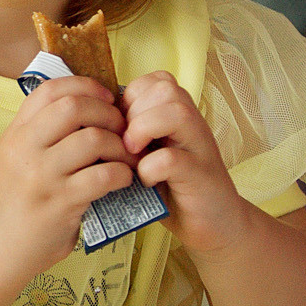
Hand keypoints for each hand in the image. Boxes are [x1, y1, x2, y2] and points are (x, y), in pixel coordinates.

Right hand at [0, 75, 132, 282]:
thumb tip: (87, 106)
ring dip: (120, 146)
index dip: (84, 85)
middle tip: (121, 128)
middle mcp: (25, 149)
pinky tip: (122, 179)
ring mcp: (42, 176)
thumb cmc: (14, 201)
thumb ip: (41, 133)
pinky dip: (122, 173)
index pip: (51, 90)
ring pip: (93, 139)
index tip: (105, 97)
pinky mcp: (61, 203)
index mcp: (15, 133)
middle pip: (74, 107)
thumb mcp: (15, 158)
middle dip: (107, 112)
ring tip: (126, 157)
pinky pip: (103, 175)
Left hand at [119, 71, 253, 255]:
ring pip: (175, 112)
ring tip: (133, 155)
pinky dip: (152, 168)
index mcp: (178, 114)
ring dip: (144, 130)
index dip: (129, 99)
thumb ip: (130, 133)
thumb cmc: (172, 186)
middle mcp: (193, 124)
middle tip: (126, 142)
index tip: (120, 127)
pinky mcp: (201, 176)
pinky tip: (147, 180)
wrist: (213, 224)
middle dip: (136, 111)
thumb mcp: (148, 152)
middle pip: (165, 88)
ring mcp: (200, 148)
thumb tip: (92, 122)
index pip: (152, 81)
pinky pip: (173, 158)